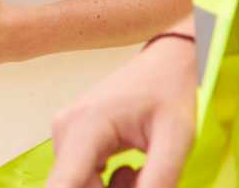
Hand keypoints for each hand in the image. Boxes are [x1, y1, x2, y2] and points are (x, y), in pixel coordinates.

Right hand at [47, 36, 196, 187]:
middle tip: (144, 182)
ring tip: (142, 174)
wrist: (165, 63)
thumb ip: (158, 181)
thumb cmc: (170, 92)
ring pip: (80, 186)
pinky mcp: (72, 139)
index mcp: (85, 127)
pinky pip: (82, 177)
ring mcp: (65, 134)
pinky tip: (131, 170)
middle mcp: (65, 131)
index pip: (62, 185)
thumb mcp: (176, 140)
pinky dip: (107, 185)